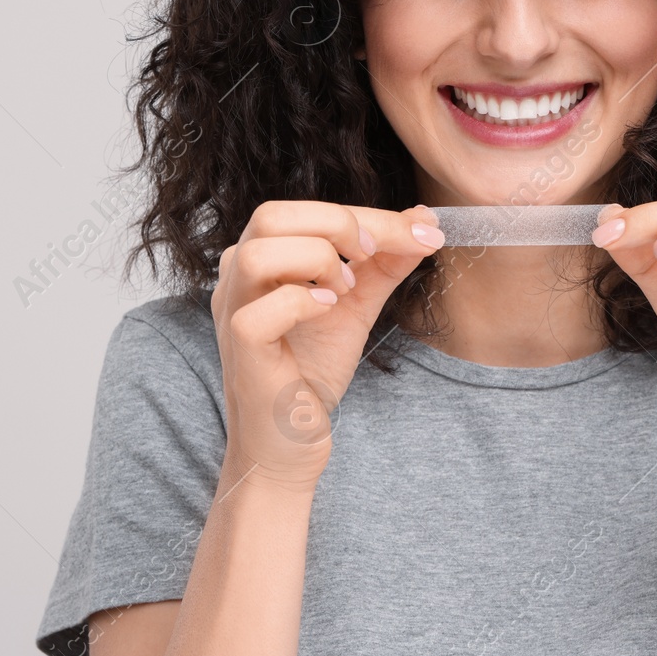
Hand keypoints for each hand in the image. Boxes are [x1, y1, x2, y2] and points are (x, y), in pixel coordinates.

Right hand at [212, 201, 444, 491]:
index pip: (304, 213)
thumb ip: (384, 264)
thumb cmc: (310, 373)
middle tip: (371, 255)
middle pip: (271, 216)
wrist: (290, 442)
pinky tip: (327, 311)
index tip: (422, 229)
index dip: (368, 214)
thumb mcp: (355, 306)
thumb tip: (424, 220)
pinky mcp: (241, 352)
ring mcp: (233, 314)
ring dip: (314, 261)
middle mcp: (237, 280)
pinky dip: (300, 302)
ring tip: (342, 290)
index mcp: (261, 261)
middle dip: (336, 224)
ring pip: (255, 253)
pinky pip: (257, 313)